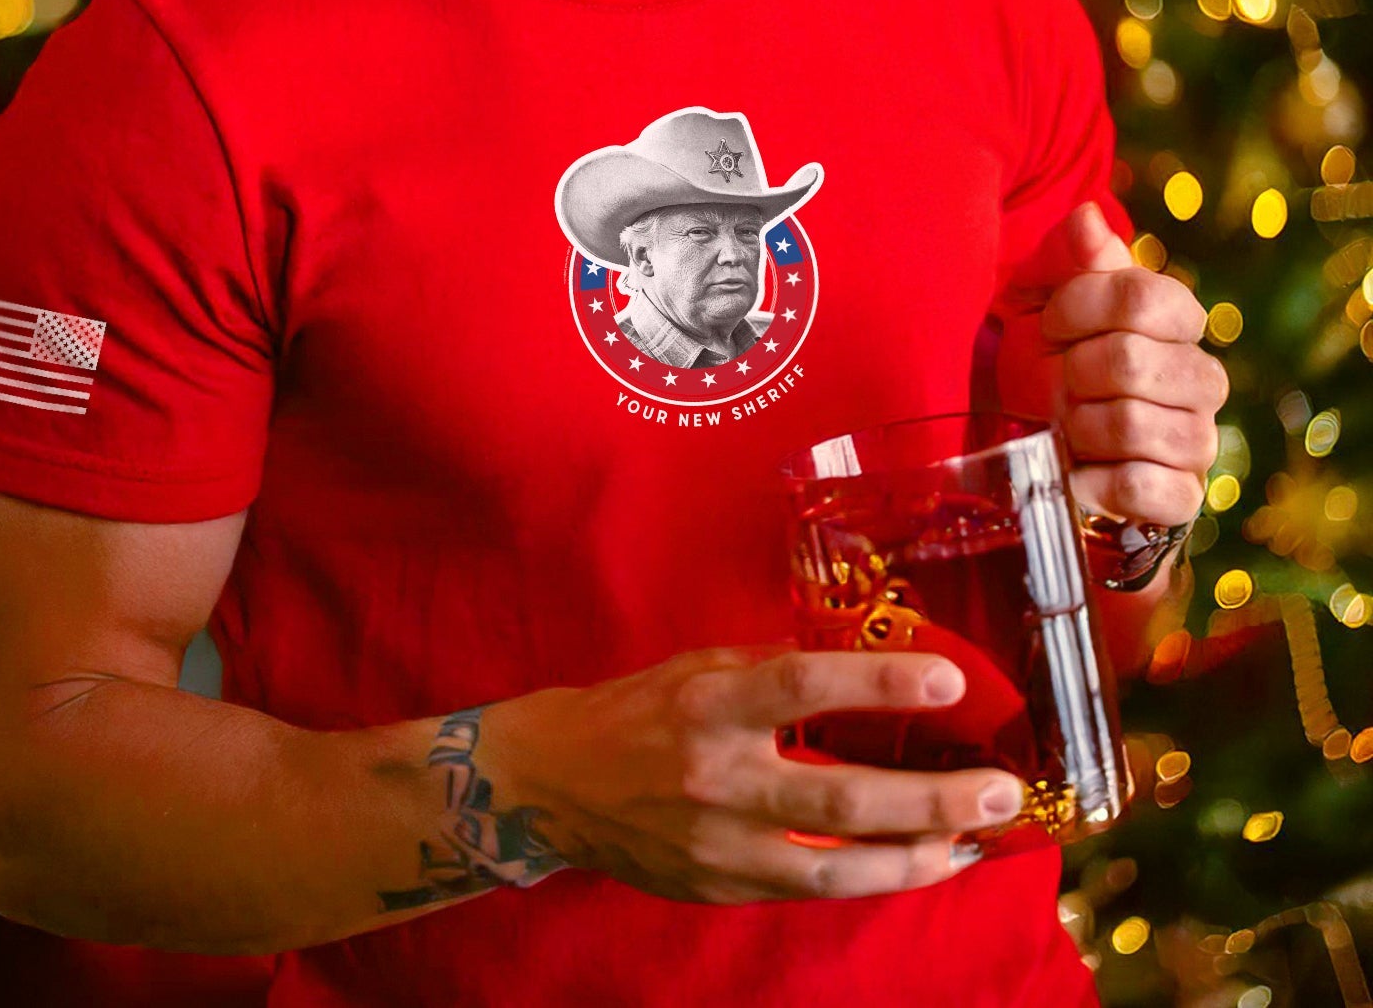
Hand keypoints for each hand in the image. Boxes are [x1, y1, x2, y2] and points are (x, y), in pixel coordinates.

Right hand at [478, 642, 1025, 905]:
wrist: (555, 784)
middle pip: (841, 796)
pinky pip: (809, 888)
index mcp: (710, 703)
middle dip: (932, 799)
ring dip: (915, 858)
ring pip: (835, 868)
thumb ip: (774, 672)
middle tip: (999, 792)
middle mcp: (716, 777)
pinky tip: (911, 862)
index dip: (879, 682)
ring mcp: (719, 846)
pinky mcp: (721, 889)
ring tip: (970, 843)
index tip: (948, 678)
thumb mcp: (701, 667)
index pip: (804, 687)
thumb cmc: (641, 708)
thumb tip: (866, 664)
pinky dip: (868, 876)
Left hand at [1041, 200, 1227, 526]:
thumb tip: (1089, 218)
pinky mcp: (1182, 497)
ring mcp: (1198, 440)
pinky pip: (1145, 487)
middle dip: (1071, 372)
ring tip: (1067, 425)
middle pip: (1132, 361)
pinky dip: (1095, 482)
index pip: (1140, 295)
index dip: (1079, 308)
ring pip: (1135, 424)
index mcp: (1176, 318)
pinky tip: (1079, 471)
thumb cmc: (1045, 352)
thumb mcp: (1040, 293)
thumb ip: (1067, 253)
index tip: (1050, 324)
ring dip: (1078, 426)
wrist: (1032, 432)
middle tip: (1057, 381)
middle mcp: (1200, 376)